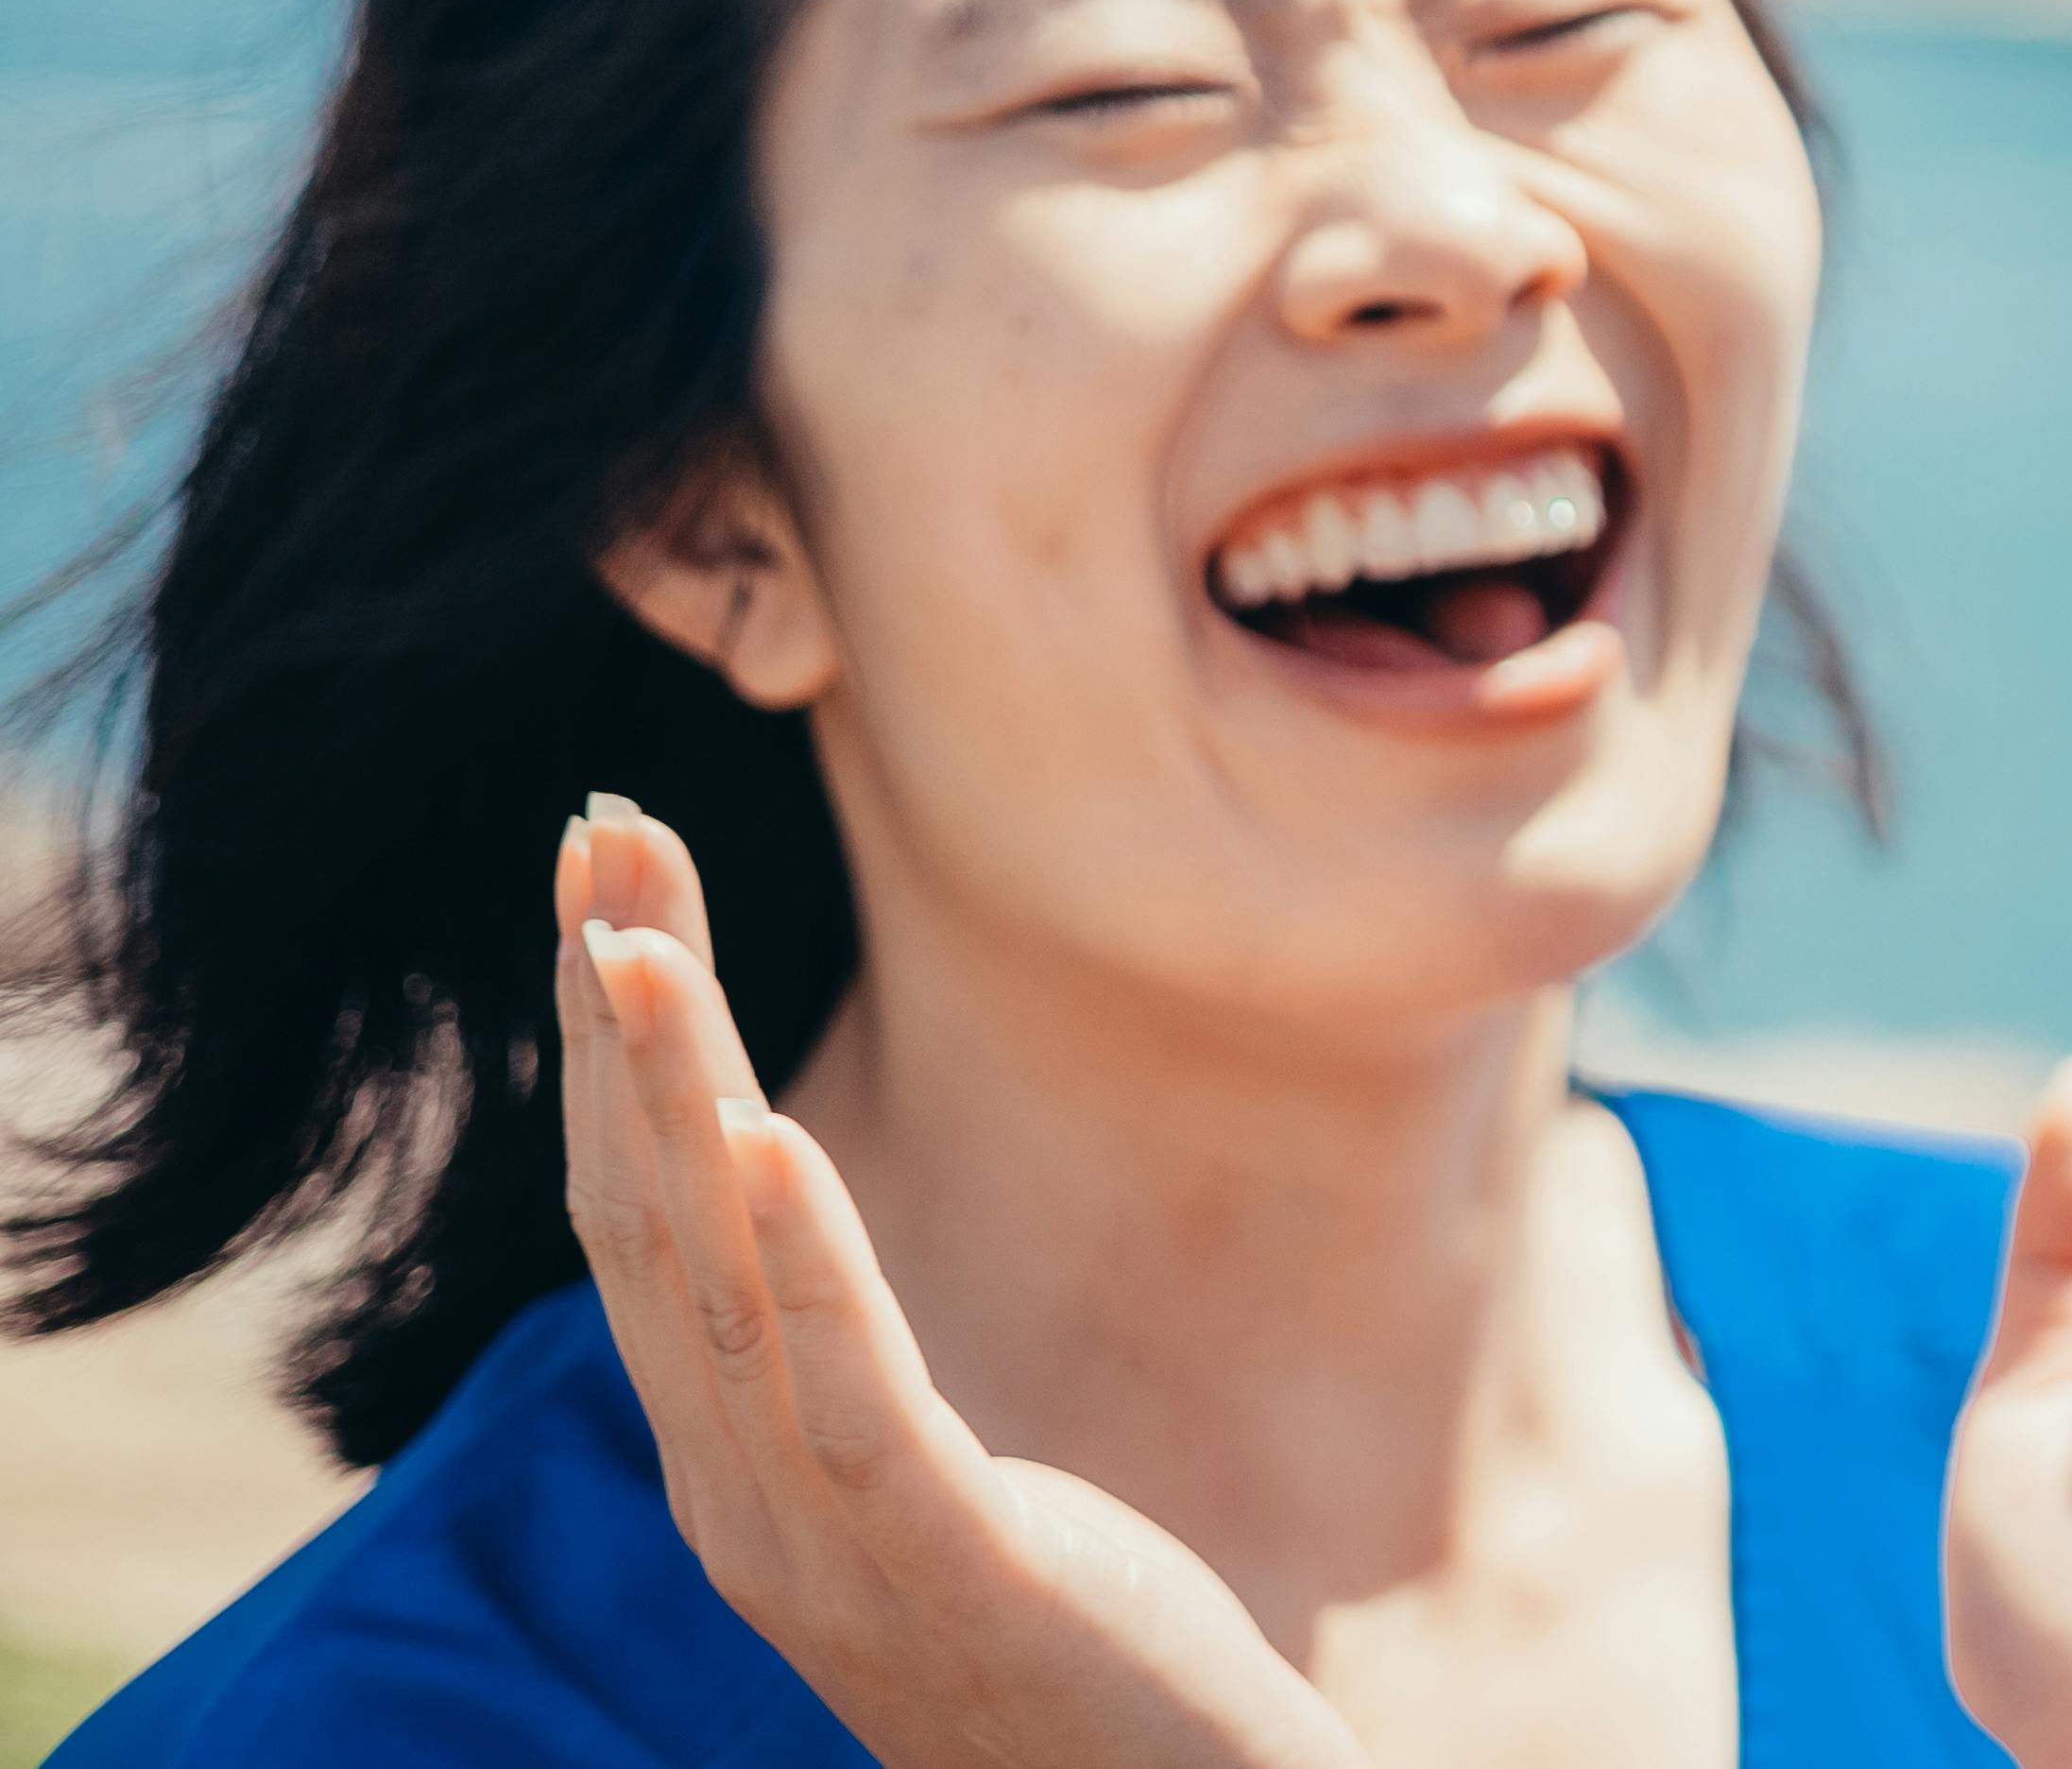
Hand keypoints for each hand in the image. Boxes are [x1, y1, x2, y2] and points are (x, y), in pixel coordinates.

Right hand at [551, 801, 1362, 1768]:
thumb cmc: (1062, 1657)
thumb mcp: (925, 1491)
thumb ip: (840, 1378)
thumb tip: (793, 1218)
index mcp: (733, 1461)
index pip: (640, 1220)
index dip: (607, 1046)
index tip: (601, 875)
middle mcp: (738, 1492)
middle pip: (648, 1212)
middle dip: (616, 1011)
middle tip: (597, 826)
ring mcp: (817, 1536)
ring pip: (718, 1278)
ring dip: (669, 1091)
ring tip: (633, 936)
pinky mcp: (937, 1560)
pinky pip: (849, 1386)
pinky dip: (804, 1249)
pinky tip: (772, 1128)